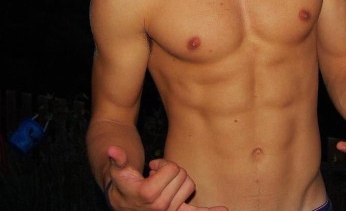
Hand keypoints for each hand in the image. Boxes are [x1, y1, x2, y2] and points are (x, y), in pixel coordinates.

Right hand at [106, 146, 227, 210]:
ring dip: (178, 183)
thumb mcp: (119, 172)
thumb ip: (117, 160)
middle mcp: (161, 208)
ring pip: (189, 186)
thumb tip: (113, 149)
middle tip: (156, 177)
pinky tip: (224, 209)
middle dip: (171, 172)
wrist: (125, 204)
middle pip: (182, 176)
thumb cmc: (124, 184)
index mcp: (148, 194)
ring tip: (163, 187)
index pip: (172, 168)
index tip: (151, 169)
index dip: (162, 164)